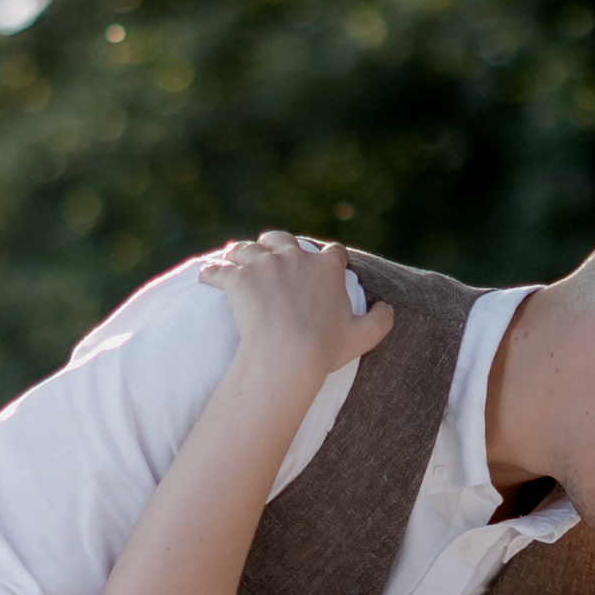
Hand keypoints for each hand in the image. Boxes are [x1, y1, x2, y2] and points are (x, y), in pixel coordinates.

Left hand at [198, 232, 393, 382]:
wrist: (287, 356)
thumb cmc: (324, 348)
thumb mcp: (363, 337)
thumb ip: (380, 321)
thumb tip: (388, 309)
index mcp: (326, 267)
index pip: (330, 251)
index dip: (325, 257)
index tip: (317, 265)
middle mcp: (295, 256)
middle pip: (282, 239)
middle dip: (274, 245)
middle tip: (266, 256)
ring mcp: (263, 264)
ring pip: (246, 248)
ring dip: (240, 253)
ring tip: (232, 259)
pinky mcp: (237, 278)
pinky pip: (218, 270)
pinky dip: (212, 274)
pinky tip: (206, 278)